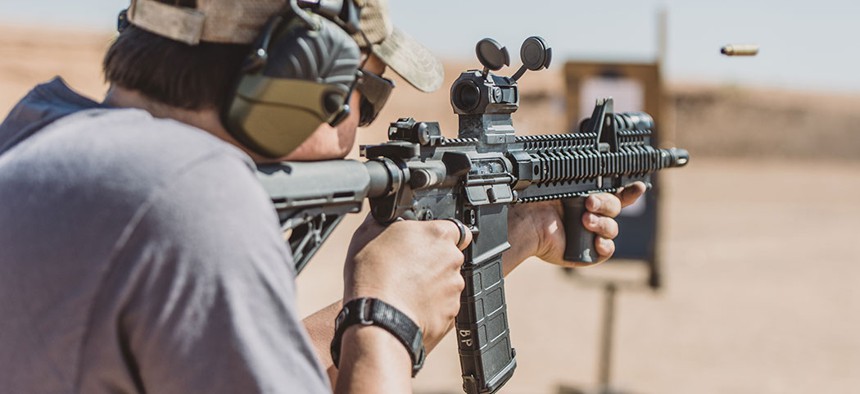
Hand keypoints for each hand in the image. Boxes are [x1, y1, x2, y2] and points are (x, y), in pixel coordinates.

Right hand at [344, 215, 470, 347]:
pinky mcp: (450, 315)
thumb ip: (386, 219)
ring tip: (404, 289)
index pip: (455, 228)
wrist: (378, 322)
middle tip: (407, 267)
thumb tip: (384, 213)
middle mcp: (452, 261)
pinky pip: (441, 307)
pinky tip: (408, 306)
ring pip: (445, 283)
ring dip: (431, 284)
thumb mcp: (368, 232)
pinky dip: (429, 306)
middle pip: (449, 256)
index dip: (440, 234)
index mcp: (438, 235)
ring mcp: (454, 290)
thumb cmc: (373, 277)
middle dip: (432, 260)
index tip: (426, 241)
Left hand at [504, 182, 645, 270]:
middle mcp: (588, 215)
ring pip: (612, 228)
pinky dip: (604, 245)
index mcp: (584, 197)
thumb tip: (603, 160)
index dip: (629, 192)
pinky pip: (606, 250)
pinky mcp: (584, 254)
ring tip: (585, 220)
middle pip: (615, 208)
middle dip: (606, 203)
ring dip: (603, 223)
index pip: (614, 194)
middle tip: (589, 203)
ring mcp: (587, 235)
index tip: (638, 187)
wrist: (526, 221)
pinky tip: (595, 240)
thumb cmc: (536, 199)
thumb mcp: (560, 180)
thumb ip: (582, 175)